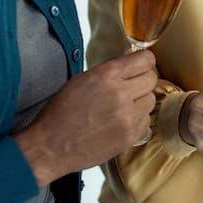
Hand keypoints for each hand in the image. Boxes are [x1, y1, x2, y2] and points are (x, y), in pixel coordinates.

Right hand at [14, 49, 157, 187]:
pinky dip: (137, 120)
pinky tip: (120, 121)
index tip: (140, 65)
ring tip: (122, 106)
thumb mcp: (82, 80)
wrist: (50, 147)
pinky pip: (146, 121)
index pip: (145, 60)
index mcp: (107, 76)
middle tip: (131, 86)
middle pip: (152, 79)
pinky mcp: (130, 137)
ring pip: (151, 100)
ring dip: (140, 101)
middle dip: (143, 80)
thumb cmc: (61, 113)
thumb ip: (110, 67)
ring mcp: (127, 118)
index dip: (144, 61)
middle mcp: (121, 95)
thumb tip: (129, 55)